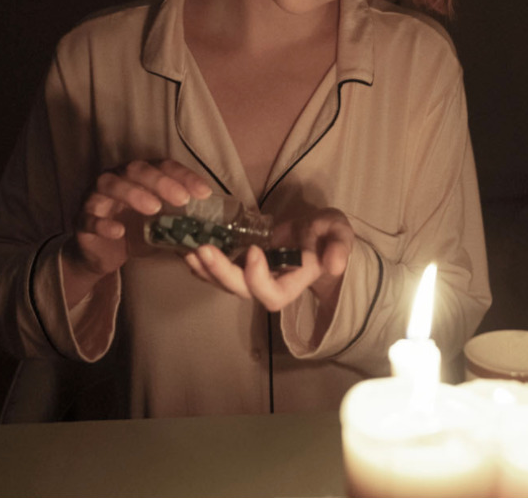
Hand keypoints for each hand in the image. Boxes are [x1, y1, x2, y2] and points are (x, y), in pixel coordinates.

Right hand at [60, 159, 211, 306]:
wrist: (101, 255)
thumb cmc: (134, 232)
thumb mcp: (162, 228)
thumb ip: (182, 225)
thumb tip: (213, 234)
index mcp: (139, 176)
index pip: (163, 166)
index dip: (184, 176)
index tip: (204, 193)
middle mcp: (116, 179)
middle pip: (135, 169)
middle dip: (160, 181)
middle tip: (181, 199)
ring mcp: (96, 197)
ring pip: (109, 185)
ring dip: (133, 194)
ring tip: (153, 209)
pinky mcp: (81, 220)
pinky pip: (89, 217)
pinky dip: (103, 223)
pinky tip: (118, 231)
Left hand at [185, 207, 352, 321]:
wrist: (316, 234)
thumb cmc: (327, 234)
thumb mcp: (339, 232)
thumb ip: (339, 246)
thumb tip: (335, 265)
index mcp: (295, 282)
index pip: (272, 295)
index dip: (259, 278)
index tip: (254, 250)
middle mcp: (270, 284)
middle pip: (242, 291)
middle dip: (221, 273)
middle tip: (203, 249)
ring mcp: (252, 276)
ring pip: (225, 284)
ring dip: (206, 270)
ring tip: (188, 251)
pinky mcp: (241, 265)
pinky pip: (219, 272)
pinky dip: (202, 264)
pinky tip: (187, 250)